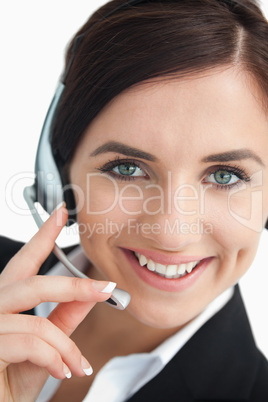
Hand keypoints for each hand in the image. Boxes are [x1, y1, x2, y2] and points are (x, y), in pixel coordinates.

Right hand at [0, 204, 114, 401]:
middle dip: (72, 286)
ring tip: (78, 365)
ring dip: (65, 345)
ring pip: (37, 320)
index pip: (24, 262)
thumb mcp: (46, 347)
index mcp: (6, 303)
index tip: (60, 213)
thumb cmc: (11, 383)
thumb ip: (65, 317)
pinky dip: (54, 357)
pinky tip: (62, 371)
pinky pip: (30, 342)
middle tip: (105, 289)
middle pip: (32, 283)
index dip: (42, 236)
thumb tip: (91, 293)